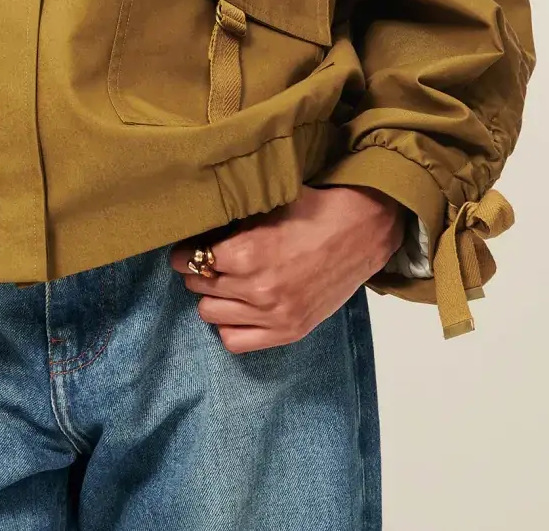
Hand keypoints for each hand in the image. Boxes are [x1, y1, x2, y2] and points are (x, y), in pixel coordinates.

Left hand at [170, 185, 404, 352]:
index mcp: (249, 253)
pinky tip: (238, 308)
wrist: (362, 231)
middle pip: (200, 287)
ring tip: (224, 283)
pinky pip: (235, 342)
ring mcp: (275, 315)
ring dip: (212, 297)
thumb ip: (233, 221)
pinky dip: (230, 325)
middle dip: (199, 273)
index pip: (193, 260)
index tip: (188, 248)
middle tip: (210, 262)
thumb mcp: (267, 206)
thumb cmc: (313, 211)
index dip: (186, 252)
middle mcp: (258, 289)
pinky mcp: (290, 331)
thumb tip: (198, 225)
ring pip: (211, 314)